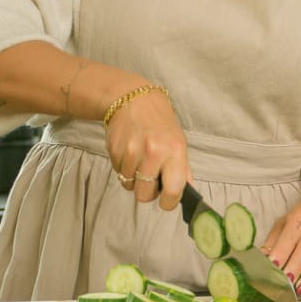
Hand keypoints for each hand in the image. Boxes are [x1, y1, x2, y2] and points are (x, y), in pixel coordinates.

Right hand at [103, 87, 189, 210]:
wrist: (133, 99)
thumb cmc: (161, 123)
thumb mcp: (179, 142)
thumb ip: (182, 169)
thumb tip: (186, 192)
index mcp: (174, 151)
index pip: (173, 191)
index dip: (169, 202)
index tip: (167, 200)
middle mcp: (153, 152)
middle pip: (144, 195)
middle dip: (147, 192)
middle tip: (151, 179)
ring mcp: (131, 152)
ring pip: (129, 185)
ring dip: (134, 178)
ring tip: (139, 160)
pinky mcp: (114, 150)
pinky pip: (118, 173)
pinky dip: (124, 168)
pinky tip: (129, 153)